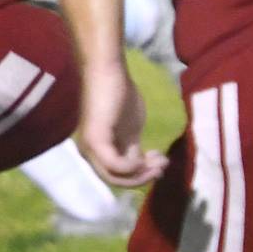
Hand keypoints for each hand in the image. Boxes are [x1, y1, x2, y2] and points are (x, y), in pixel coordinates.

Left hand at [79, 61, 166, 187]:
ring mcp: (89, 148)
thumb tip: (142, 164)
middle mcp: (89, 153)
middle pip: (115, 180)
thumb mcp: (131, 129)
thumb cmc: (119, 94)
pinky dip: (133, 166)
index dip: (140, 176)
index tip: (161, 164)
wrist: (108, 71)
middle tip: (163, 167)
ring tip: (161, 162)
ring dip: (141, 174)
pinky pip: (115, 165)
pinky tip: (146, 157)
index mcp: (97, 152)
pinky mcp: (95, 140)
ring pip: (114, 177)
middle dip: (142, 178)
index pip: (117, 176)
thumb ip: (133, 148)